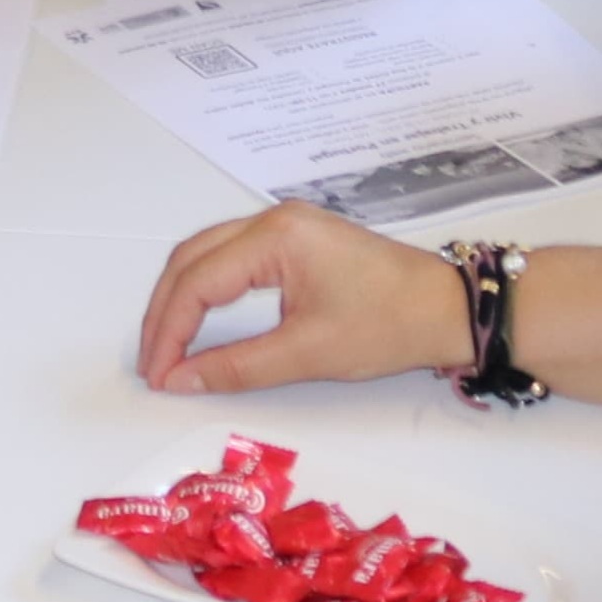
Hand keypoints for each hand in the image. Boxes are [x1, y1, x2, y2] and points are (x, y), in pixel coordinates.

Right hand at [135, 205, 470, 394]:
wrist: (449, 309)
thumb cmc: (387, 326)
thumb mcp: (309, 353)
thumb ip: (238, 366)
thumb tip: (179, 381)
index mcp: (275, 237)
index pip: (198, 280)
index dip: (169, 330)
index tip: (156, 374)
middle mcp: (271, 220)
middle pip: (192, 258)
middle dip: (164, 311)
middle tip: (153, 362)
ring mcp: (283, 226)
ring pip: (207, 254)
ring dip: (182, 298)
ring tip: (168, 346)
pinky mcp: (295, 240)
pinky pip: (231, 258)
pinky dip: (207, 290)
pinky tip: (199, 320)